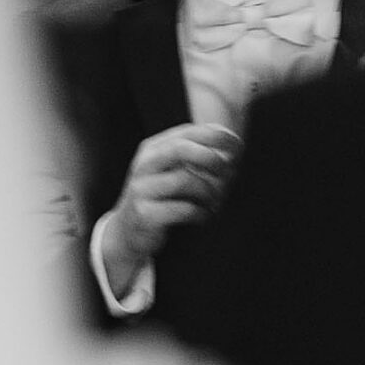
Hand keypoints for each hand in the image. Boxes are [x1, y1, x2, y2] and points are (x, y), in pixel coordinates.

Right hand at [102, 122, 243, 296]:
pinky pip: (182, 209)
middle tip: (228, 172)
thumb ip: (197, 158)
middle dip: (211, 158)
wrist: (127, 232)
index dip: (217, 136)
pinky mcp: (144, 214)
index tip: (238, 146)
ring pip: (184, 180)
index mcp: (154, 148)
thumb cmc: (160, 199)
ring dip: (209, 191)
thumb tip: (233, 154)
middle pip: (181, 149)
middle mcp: (145, 164)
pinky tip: (204, 216)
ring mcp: (141, 189)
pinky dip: (200, 213)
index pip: (188, 132)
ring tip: (215, 202)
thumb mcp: (172, 172)